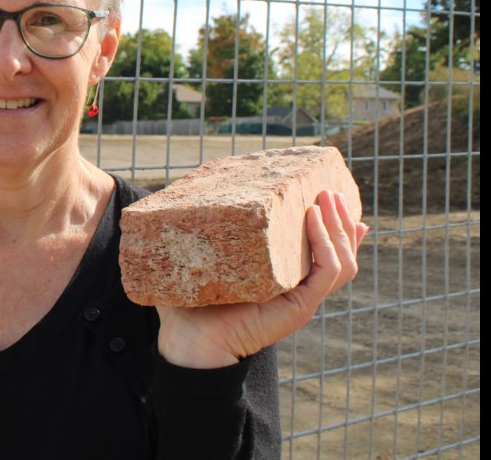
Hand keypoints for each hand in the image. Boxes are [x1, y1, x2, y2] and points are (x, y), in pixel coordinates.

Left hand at [154, 189, 368, 368]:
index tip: (332, 197)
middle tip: (331, 189)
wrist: (189, 341)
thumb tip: (191, 200)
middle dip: (340, 220)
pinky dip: (326, 244)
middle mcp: (297, 289)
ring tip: (328, 197)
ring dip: (339, 227)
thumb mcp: (206, 262)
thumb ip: (209, 235)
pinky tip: (312, 218)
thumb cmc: (190, 303)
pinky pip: (327, 271)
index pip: (320, 253)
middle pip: (340, 253)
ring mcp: (302, 298)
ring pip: (342, 261)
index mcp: (281, 280)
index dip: (333, 228)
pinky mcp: (300, 306)